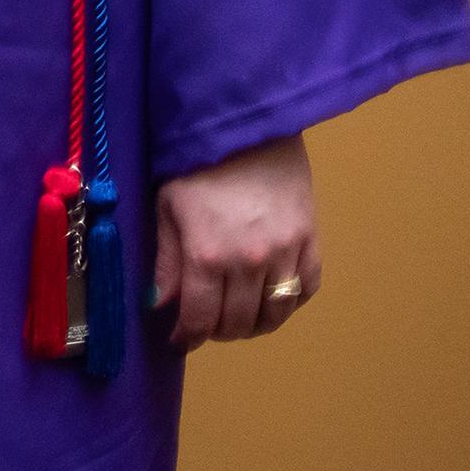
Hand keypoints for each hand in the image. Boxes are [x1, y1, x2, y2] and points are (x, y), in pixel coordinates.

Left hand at [155, 133, 317, 349]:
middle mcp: (250, 262)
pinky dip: (289, 304)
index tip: (180, 341)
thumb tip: (158, 303)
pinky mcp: (311, 242)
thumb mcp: (167, 208)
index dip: (188, 337)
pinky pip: (306, 290)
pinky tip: (271, 299)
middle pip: (238, 322)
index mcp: (207, 255)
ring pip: (275, 313)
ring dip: (255, 325)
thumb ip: (166, 261)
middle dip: (218, 332)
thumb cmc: (196, 164)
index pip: (199, 317)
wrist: (249, 129)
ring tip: (237, 318)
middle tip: (206, 326)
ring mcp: (286, 254)